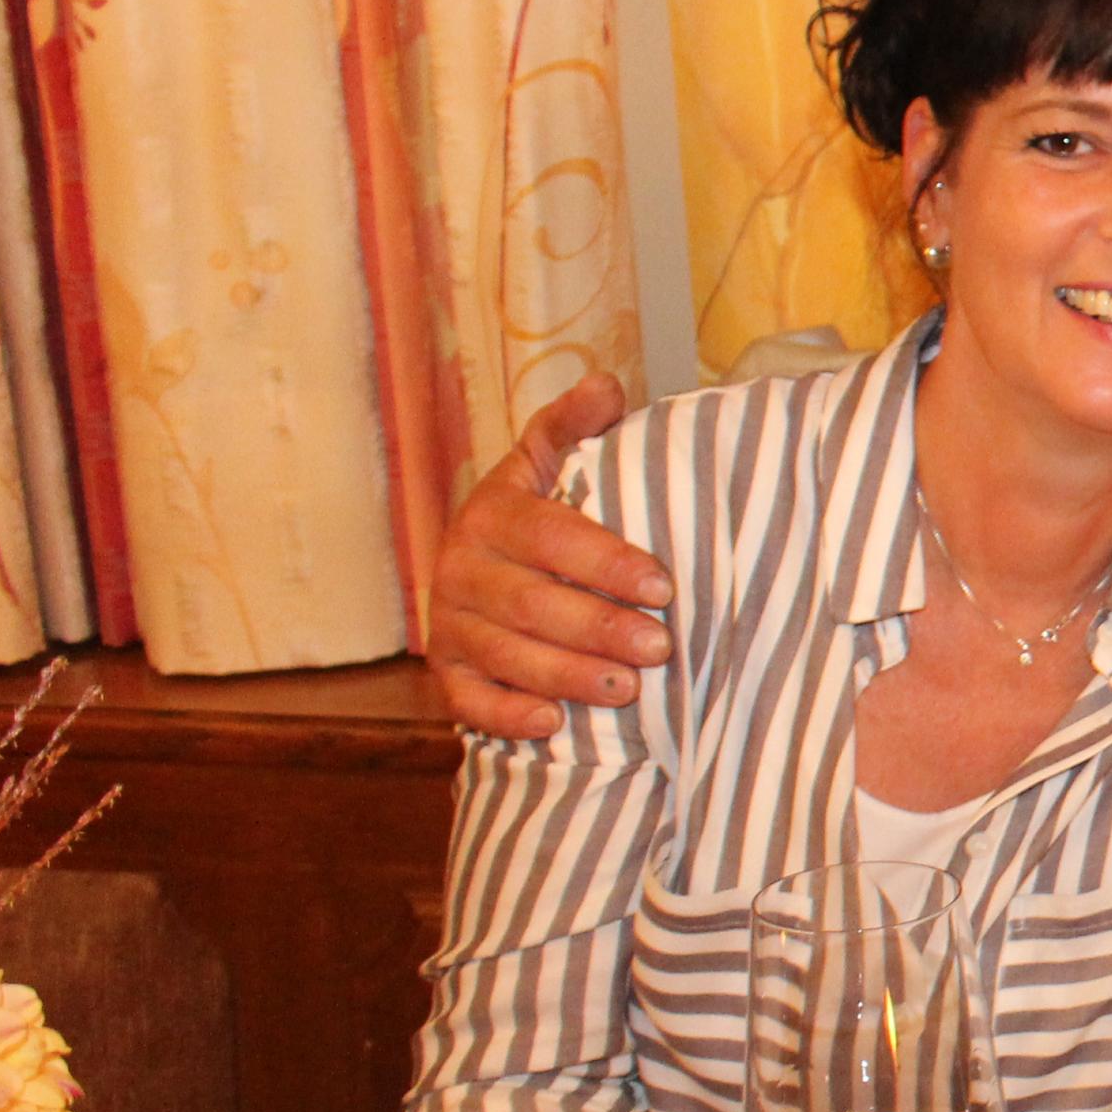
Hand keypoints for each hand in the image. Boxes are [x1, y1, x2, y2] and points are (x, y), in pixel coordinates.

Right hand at [428, 376, 670, 736]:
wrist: (489, 564)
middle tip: (661, 647)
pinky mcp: (447, 674)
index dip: (606, 562)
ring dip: (567, 676)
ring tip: (628, 691)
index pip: (549, 537)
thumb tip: (605, 387)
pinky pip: (469, 702)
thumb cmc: (544, 516)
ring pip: (506, 656)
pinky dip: (507, 715)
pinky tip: (552, 724)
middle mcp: (460, 569)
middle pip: (529, 604)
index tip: (664, 585)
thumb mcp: (555, 463)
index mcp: (492, 513)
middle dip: (598, 628)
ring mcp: (450, 625)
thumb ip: (575, 428)